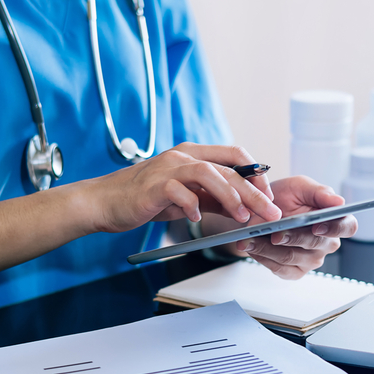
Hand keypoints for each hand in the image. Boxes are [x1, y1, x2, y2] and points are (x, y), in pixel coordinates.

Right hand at [80, 143, 281, 233]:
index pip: (235, 155)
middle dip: (254, 192)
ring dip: (230, 195)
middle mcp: (182, 155)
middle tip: (270, 212)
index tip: (268, 197)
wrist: (104, 202)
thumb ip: (213, 199)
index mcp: (193, 155)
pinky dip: (192, 205)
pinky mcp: (153, 185)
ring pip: (208, 173)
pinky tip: (197, 219)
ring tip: (241, 217)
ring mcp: (167, 168)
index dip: (256, 174)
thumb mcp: (186, 197)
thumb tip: (244, 208)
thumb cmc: (144, 199)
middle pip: (228, 168)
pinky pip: (179, 191)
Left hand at [233, 176, 356, 278]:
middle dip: (293, 238)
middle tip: (275, 233)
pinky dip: (262, 257)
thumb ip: (320, 192)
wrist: (261, 211)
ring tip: (250, 239)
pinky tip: (250, 247)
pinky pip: (279, 268)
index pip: (347, 227)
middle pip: (315, 245)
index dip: (334, 228)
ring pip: (291, 257)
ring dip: (268, 248)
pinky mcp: (293, 272)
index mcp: (335, 221)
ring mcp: (310, 260)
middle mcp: (326, 244)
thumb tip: (339, 201)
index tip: (316, 226)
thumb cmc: (286, 197)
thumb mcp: (300, 187)